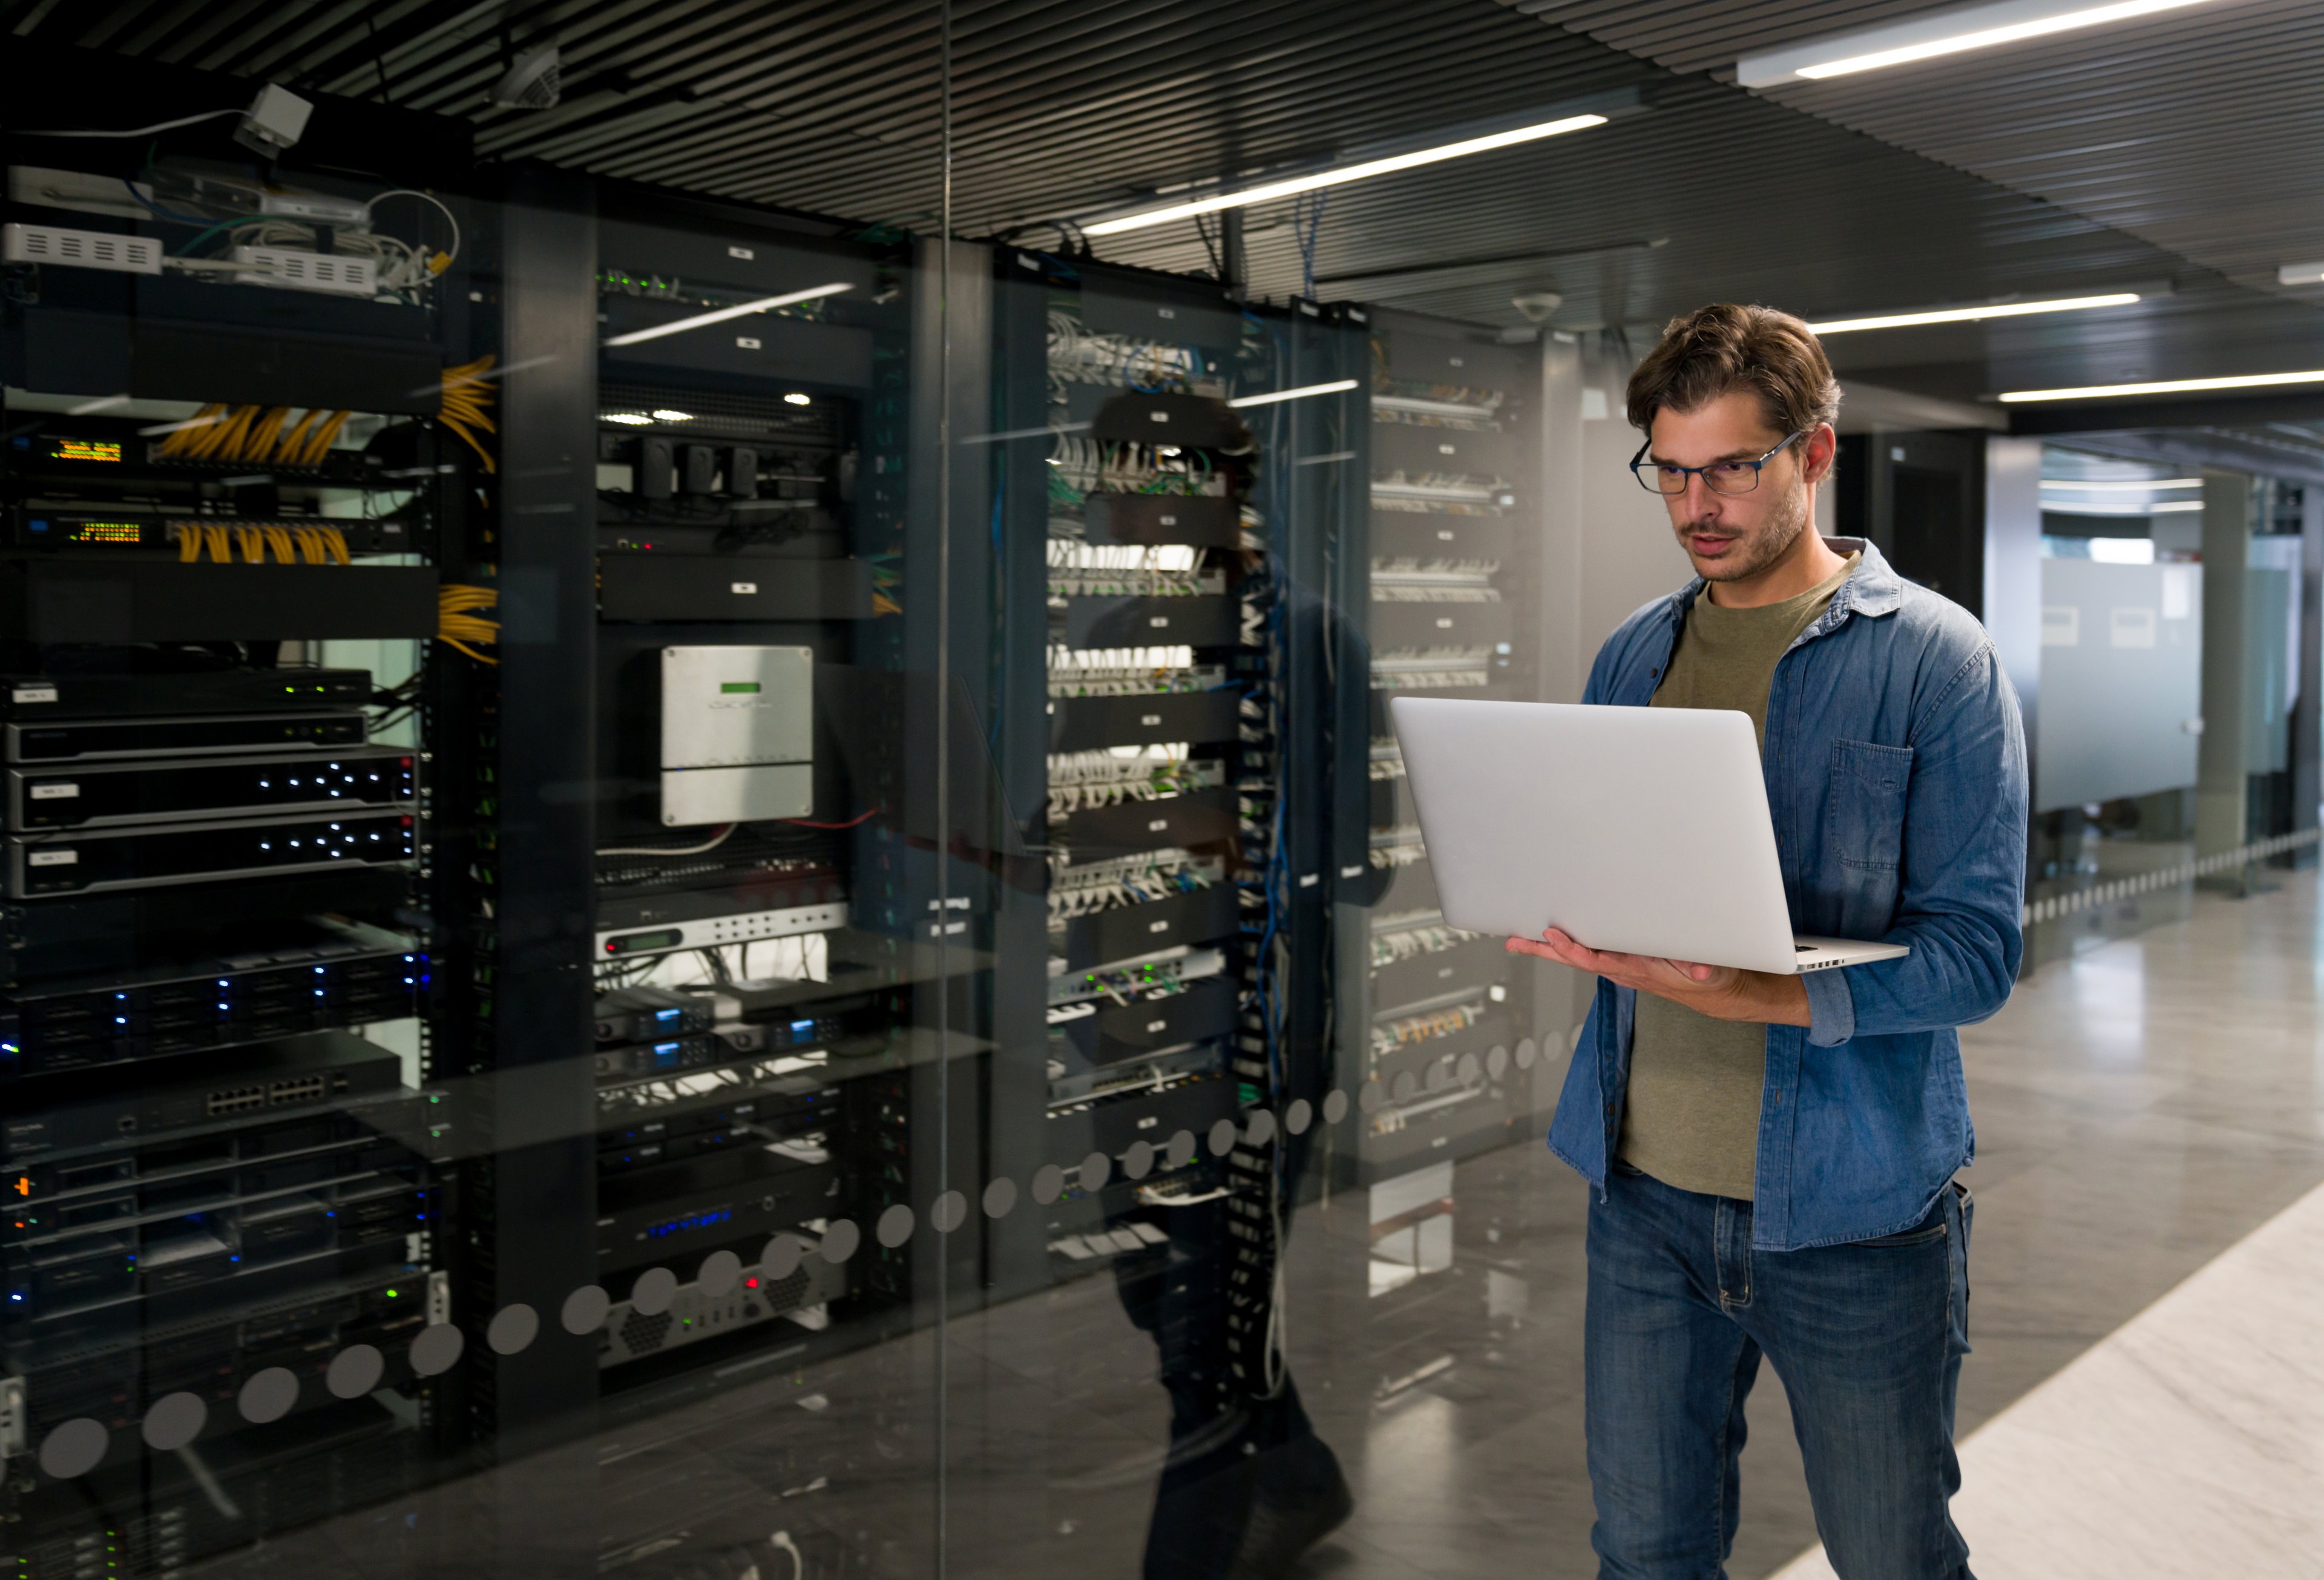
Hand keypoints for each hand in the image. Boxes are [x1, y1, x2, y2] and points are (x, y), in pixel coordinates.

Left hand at [1506, 928, 1810, 1026]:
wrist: (1710, 991)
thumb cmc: (1708, 977)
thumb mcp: (1711, 971)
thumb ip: (1704, 968)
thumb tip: (1699, 970)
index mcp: (1637, 969)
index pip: (1598, 960)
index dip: (1574, 949)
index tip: (1554, 935)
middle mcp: (1621, 969)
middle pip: (1575, 959)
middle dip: (1545, 950)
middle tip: (1515, 940)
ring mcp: (1619, 966)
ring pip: (1577, 956)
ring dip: (1548, 948)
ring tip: (1519, 937)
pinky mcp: (1621, 961)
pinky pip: (1587, 953)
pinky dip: (1566, 947)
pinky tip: (1550, 938)